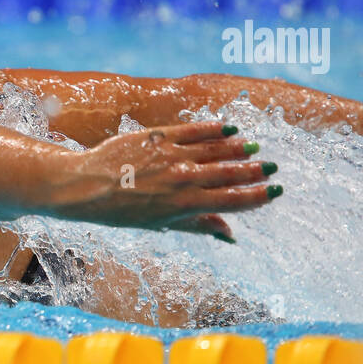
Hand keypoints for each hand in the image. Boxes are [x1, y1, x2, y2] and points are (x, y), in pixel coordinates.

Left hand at [61, 121, 280, 239]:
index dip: (258, 196)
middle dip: (254, 171)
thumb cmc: (122, 211)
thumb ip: (198, 225)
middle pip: (229, 174)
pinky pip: (194, 130)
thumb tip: (231, 235)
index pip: (232, 200)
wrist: (86, 186)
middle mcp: (182, 180)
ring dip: (238, 149)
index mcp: (185, 205)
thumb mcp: (161, 224)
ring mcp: (171, 156)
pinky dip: (214, 129)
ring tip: (253, 148)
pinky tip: (229, 128)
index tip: (276, 191)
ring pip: (215, 150)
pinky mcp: (158, 136)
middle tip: (272, 167)